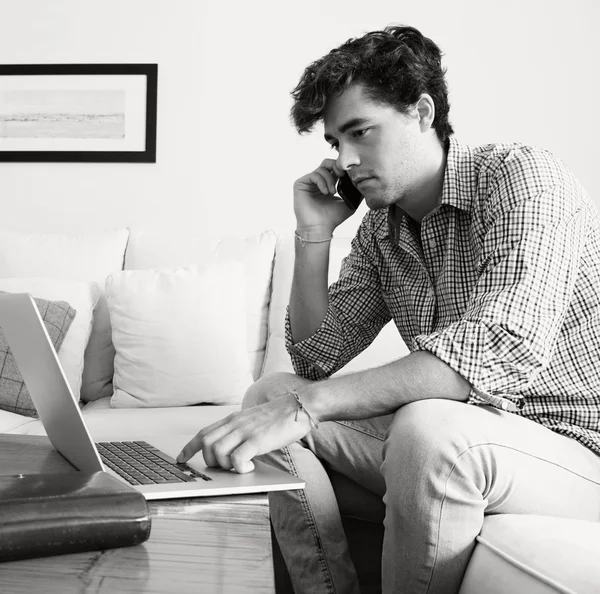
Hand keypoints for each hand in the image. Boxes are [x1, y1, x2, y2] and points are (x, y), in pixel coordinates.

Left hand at [176, 393, 312, 473]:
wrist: (300, 405)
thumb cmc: (280, 416)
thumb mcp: (253, 421)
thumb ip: (240, 431)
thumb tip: (232, 450)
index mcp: (233, 419)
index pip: (203, 433)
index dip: (189, 448)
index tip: (180, 459)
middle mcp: (235, 424)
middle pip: (206, 444)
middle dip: (210, 461)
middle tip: (224, 468)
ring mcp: (245, 431)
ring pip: (218, 452)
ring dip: (224, 465)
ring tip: (239, 467)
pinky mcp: (257, 440)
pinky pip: (237, 458)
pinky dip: (239, 468)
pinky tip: (249, 468)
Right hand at [293, 158, 355, 235]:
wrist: (319, 228)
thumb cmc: (332, 218)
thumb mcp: (350, 203)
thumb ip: (356, 193)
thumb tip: (366, 182)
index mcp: (328, 184)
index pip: (335, 168)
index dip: (342, 168)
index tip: (349, 174)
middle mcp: (318, 181)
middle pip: (327, 163)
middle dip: (336, 166)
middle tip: (342, 175)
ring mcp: (309, 182)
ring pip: (321, 169)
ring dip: (330, 179)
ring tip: (332, 192)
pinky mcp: (300, 184)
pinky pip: (313, 175)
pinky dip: (322, 181)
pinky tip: (325, 192)